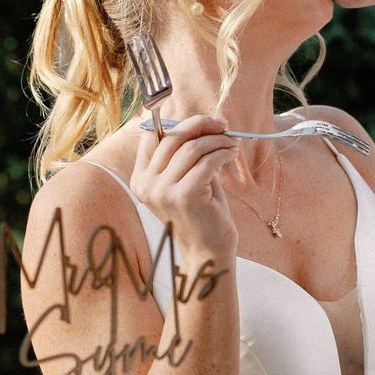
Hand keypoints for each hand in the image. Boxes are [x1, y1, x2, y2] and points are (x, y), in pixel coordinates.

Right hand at [130, 115, 239, 260]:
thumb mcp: (187, 179)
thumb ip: (184, 154)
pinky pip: (207, 161)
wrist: (208, 251)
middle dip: (201, 125)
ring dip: (217, 141)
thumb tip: (199, 123)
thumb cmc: (201, 214)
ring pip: (192, 147)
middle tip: (223, 126)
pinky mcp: (184, 195)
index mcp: (141, 179)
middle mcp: (147, 184)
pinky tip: (233, 154)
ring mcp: (163, 190)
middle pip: (172, 136)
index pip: (152, 136)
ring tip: (232, 144)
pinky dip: (223, 153)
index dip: (180, 123)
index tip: (205, 122)